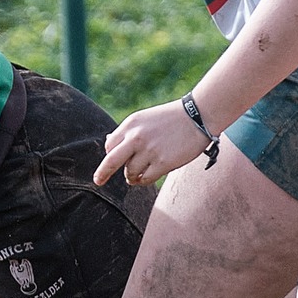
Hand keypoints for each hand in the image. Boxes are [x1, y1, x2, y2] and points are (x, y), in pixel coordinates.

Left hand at [92, 100, 213, 188]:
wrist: (199, 115)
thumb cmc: (171, 119)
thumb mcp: (144, 119)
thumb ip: (127, 132)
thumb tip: (109, 144)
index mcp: (130, 125)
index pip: (110, 146)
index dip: (111, 156)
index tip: (111, 164)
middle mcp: (136, 137)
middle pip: (111, 161)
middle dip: (102, 173)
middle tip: (98, 182)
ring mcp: (149, 151)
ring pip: (130, 173)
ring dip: (131, 177)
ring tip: (136, 177)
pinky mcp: (163, 163)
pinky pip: (145, 179)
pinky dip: (143, 181)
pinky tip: (146, 178)